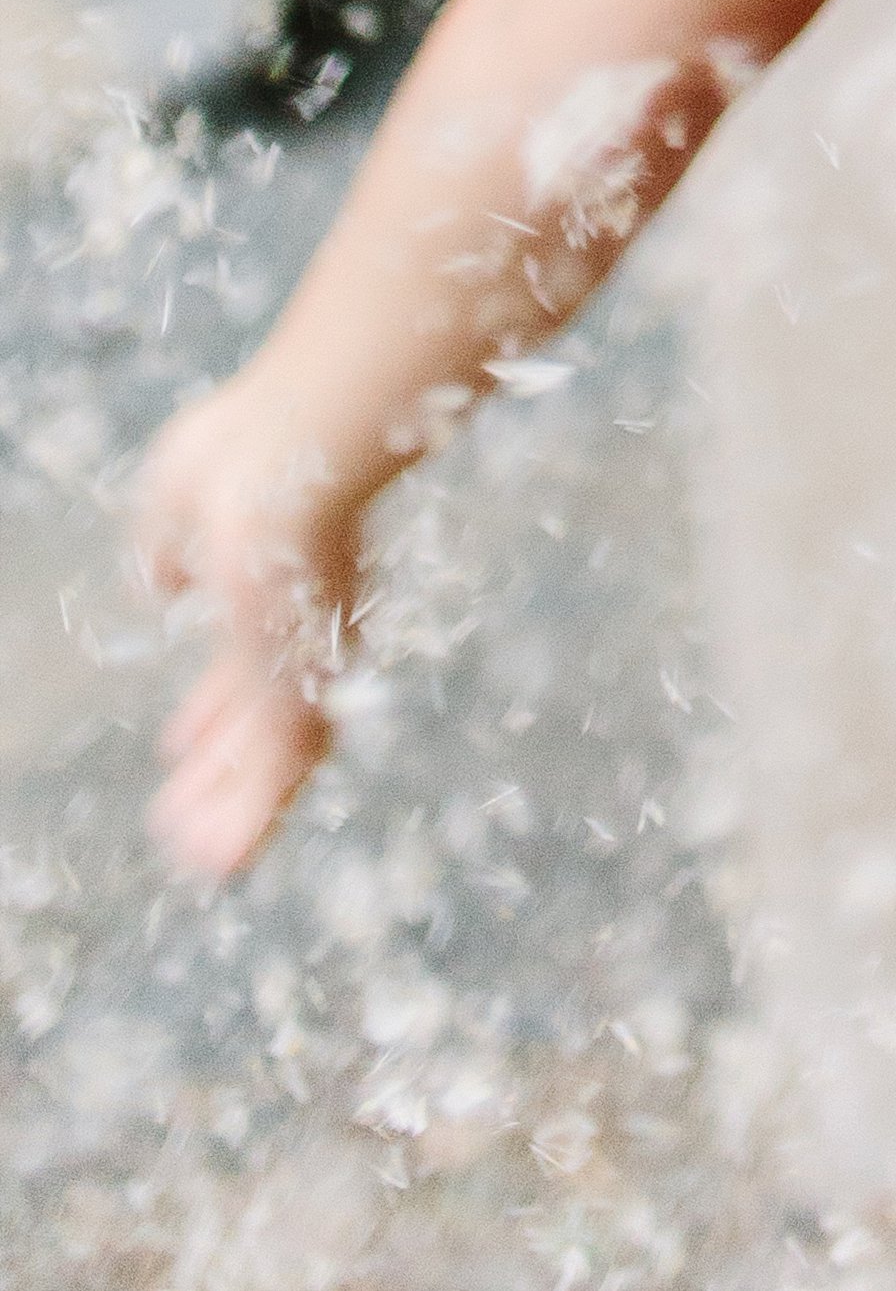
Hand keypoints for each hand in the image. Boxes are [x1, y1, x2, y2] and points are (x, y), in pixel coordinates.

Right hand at [128, 366, 371, 880]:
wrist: (289, 471)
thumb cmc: (238, 459)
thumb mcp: (182, 494)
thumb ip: (170, 542)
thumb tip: (164, 581)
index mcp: (267, 587)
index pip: (237, 666)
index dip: (208, 710)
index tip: (177, 746)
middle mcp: (294, 632)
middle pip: (257, 720)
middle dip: (219, 769)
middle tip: (181, 818)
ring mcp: (305, 663)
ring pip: (271, 759)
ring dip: (232, 811)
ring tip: (200, 861)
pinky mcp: (305, 695)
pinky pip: (278, 778)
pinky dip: (251, 823)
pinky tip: (221, 862)